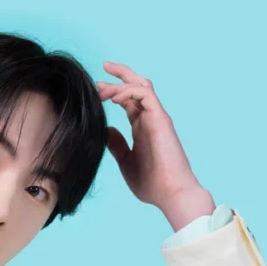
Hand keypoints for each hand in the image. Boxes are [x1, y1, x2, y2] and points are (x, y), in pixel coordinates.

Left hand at [96, 62, 202, 208]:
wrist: (170, 194)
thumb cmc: (152, 184)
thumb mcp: (125, 162)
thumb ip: (116, 145)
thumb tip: (105, 129)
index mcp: (142, 129)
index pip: (129, 101)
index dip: (113, 92)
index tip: (97, 89)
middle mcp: (150, 120)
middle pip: (137, 87)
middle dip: (120, 76)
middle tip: (102, 71)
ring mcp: (157, 118)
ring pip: (141, 87)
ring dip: (121, 83)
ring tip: (102, 88)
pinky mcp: (161, 119)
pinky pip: (145, 95)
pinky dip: (129, 91)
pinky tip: (114, 97)